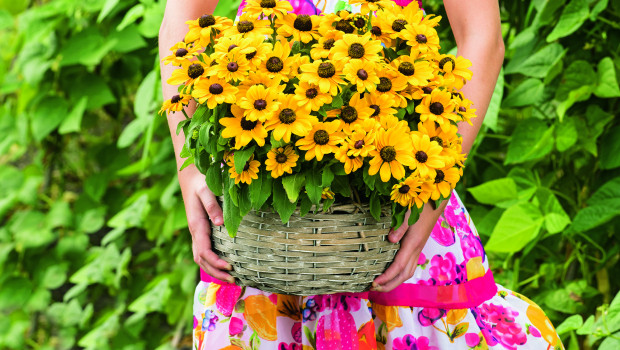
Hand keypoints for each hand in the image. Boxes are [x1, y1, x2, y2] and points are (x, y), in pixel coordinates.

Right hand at [178, 164, 234, 282]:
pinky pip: (204, 252)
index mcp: (196, 225)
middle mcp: (195, 232)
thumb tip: (219, 223)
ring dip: (214, 271)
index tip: (230, 267)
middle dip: (216, 273)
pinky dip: (212, 263)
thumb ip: (212, 205)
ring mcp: (197, 233)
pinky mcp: (200, 232)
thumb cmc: (201, 182)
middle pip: (202, 260)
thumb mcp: (207, 189)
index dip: (216, 262)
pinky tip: (223, 266)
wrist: (190, 177)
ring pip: (201, 259)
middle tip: (234, 280)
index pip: (204, 251)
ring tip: (231, 279)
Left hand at [371, 200, 447, 292]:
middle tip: (374, 288)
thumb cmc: (420, 206)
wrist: (435, 203)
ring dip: (394, 281)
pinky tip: (390, 273)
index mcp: (413, 244)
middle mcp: (416, 250)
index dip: (386, 276)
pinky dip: (399, 274)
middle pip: (404, 275)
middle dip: (389, 285)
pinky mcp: (416, 247)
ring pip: (408, 272)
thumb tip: (390, 239)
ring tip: (380, 285)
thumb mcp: (408, 214)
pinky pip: (409, 266)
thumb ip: (399, 227)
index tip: (374, 282)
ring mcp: (417, 249)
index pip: (398, 266)